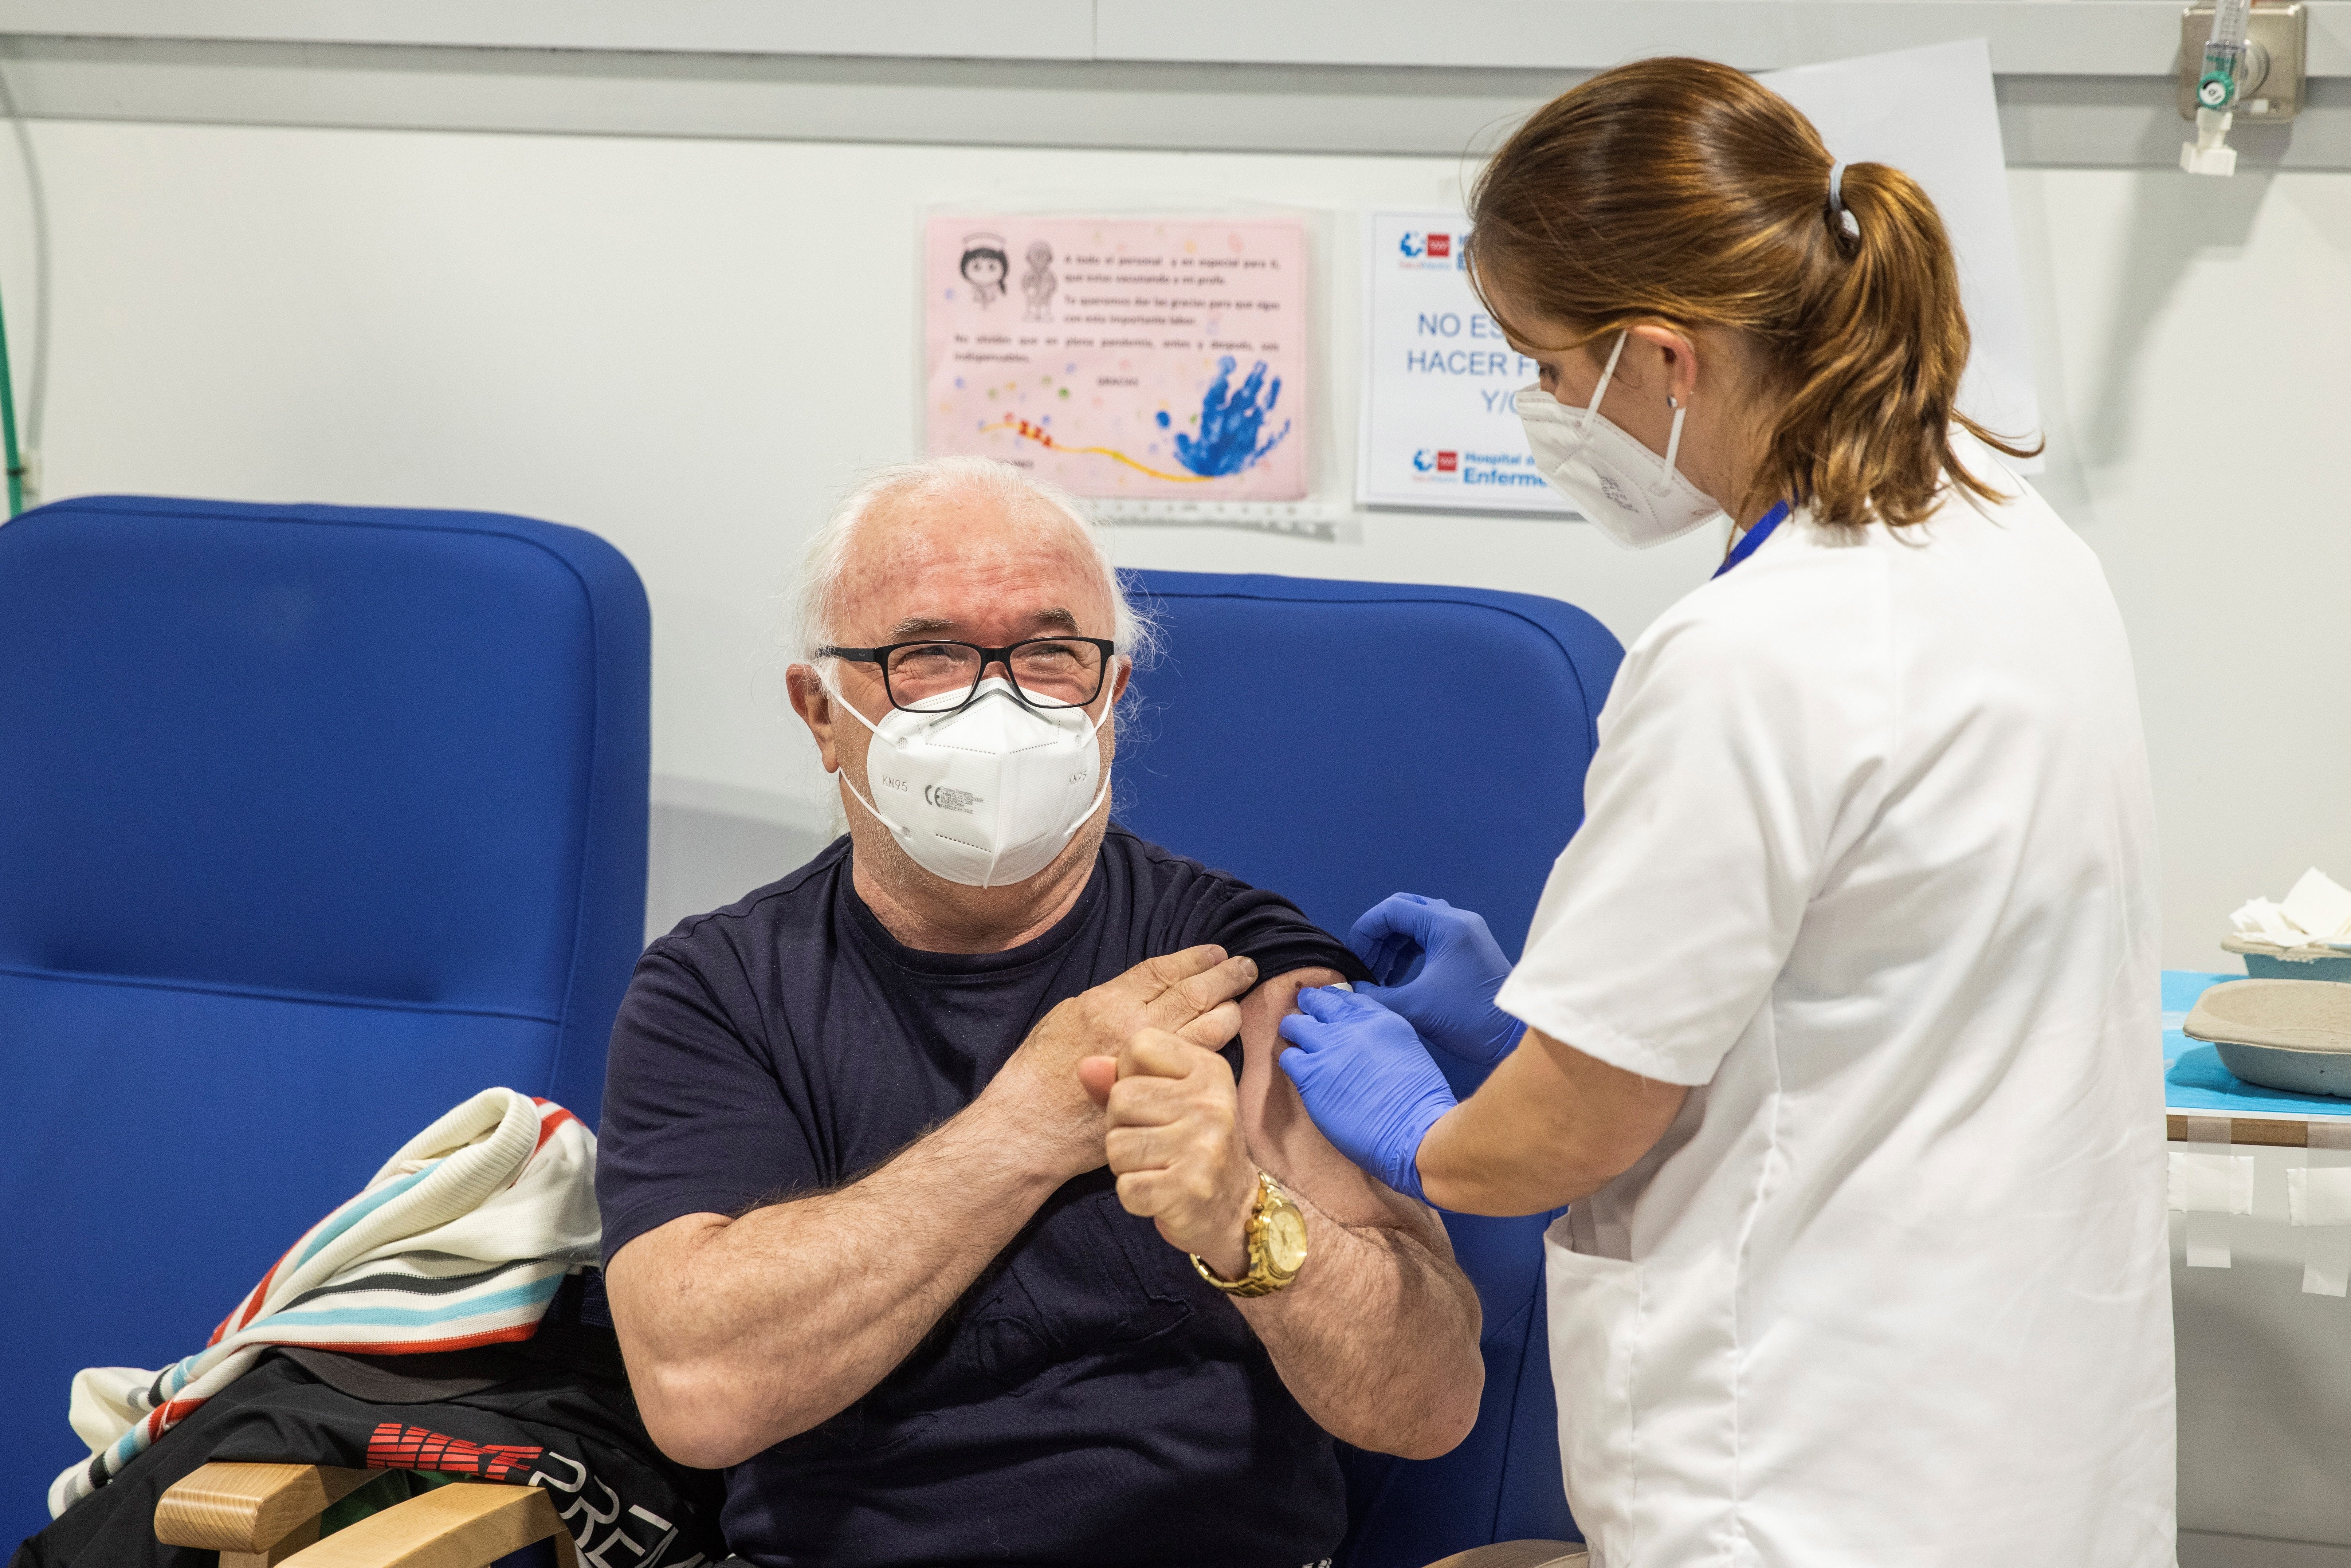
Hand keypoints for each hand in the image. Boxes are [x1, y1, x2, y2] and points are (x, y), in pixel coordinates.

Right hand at [988, 945, 1256, 1180]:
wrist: (1032, 1126)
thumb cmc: (1039, 1070)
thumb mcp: (1066, 1015)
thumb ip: (1109, 998)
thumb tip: (1145, 988)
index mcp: (1109, 1002)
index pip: (1163, 971)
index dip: (1194, 958)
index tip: (1215, 952)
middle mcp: (1135, 1027)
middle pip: (1194, 993)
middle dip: (1225, 976)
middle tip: (1245, 968)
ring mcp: (1152, 1063)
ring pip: (1208, 1027)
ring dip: (1228, 1009)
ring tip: (1239, 1000)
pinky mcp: (1161, 1092)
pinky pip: (1201, 1062)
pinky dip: (1217, 1044)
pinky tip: (1225, 1034)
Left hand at [1082, 1029, 1258, 1278]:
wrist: (1233, 1207)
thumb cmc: (1190, 1144)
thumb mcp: (1167, 1098)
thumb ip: (1123, 1078)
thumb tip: (1086, 1066)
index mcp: (1208, 1070)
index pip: (1139, 1046)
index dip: (1128, 1076)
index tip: (1150, 1101)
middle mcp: (1211, 1103)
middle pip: (1121, 1098)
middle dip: (1121, 1125)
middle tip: (1151, 1142)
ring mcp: (1203, 1147)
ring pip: (1117, 1145)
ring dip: (1125, 1164)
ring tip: (1156, 1166)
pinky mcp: (1190, 1190)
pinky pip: (1127, 1188)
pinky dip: (1133, 1196)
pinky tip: (1159, 1192)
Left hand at [1278, 987, 1455, 1205]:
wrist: (1414, 1132)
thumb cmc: (1421, 1104)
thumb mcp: (1409, 1051)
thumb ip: (1382, 1039)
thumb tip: (1364, 1042)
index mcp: (1381, 1019)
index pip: (1347, 998)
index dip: (1332, 1001)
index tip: (1326, 1006)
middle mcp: (1352, 1026)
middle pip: (1318, 1003)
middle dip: (1309, 1006)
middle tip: (1305, 1015)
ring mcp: (1329, 1048)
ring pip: (1296, 1025)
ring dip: (1295, 1032)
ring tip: (1297, 1042)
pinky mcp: (1311, 1075)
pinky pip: (1289, 1058)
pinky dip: (1291, 1061)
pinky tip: (1300, 1072)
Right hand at [1347, 894, 1522, 1066]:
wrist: (1517, 1038)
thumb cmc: (1472, 1019)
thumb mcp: (1416, 1008)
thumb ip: (1376, 997)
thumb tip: (1352, 991)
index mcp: (1447, 925)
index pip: (1392, 909)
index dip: (1365, 930)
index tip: (1353, 958)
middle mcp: (1458, 922)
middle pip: (1404, 912)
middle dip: (1378, 938)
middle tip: (1365, 966)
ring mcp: (1467, 935)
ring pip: (1417, 926)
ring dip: (1393, 947)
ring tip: (1378, 977)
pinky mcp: (1470, 952)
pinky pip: (1431, 941)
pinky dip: (1410, 955)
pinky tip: (1398, 979)